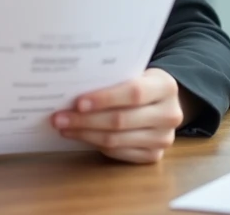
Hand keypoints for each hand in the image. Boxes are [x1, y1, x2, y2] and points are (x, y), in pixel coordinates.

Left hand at [50, 68, 191, 163]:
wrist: (163, 102)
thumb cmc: (141, 82)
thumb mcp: (136, 72)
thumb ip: (114, 78)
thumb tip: (71, 86)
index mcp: (166, 87)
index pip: (133, 93)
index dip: (104, 99)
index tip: (77, 102)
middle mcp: (170, 115)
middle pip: (121, 120)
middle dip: (85, 120)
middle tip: (59, 118)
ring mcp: (163, 138)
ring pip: (116, 140)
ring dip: (85, 134)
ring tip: (63, 127)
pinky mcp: (154, 156)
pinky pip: (118, 153)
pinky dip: (96, 144)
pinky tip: (80, 136)